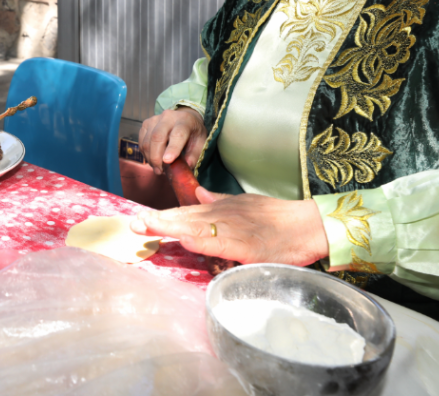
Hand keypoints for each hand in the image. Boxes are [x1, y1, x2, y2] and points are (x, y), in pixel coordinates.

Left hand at [130, 187, 329, 266]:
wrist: (306, 225)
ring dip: (170, 227)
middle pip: (184, 217)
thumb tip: (198, 193)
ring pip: (196, 227)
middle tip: (132, 223)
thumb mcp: (243, 204)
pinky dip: (202, 239)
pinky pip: (220, 242)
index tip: (139, 218)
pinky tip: (186, 239)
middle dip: (158, 221)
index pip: (184, 212)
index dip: (161, 216)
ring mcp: (233, 229)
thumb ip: (219, 201)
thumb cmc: (276, 218)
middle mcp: (222, 216)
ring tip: (147, 227)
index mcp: (219, 209)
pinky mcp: (246, 245)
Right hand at [139, 107, 206, 174]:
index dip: (172, 148)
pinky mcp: (146, 123)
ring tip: (157, 167)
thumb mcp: (200, 142)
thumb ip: (193, 155)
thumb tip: (185, 168)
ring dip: (150, 158)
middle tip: (160, 171)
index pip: (178, 134)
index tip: (168, 161)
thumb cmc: (192, 132)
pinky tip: (152, 159)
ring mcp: (154, 119)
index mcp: (185, 120)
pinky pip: (141, 142)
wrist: (185, 117)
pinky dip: (145, 154)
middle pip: (157, 137)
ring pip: (147, 141)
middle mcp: (168, 117)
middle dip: (156, 157)